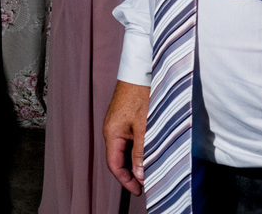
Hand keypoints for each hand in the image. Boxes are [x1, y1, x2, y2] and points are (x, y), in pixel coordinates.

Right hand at [103, 80, 148, 195]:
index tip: (139, 190)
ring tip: (150, 170)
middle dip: (132, 173)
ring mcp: (118, 123)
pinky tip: (148, 152)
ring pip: (125, 149)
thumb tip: (140, 174)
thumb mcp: (144, 127)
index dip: (126, 180)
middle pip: (118, 158)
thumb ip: (141, 152)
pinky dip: (137, 149)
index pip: (114, 164)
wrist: (140, 71)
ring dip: (136, 161)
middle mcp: (111, 129)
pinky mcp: (125, 118)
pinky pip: (128, 139)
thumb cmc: (141, 96)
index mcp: (111, 133)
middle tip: (147, 183)